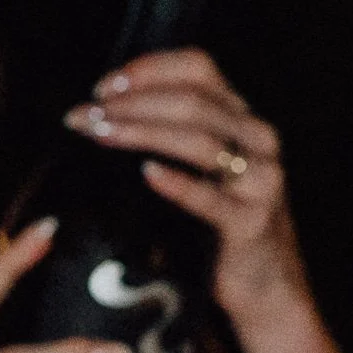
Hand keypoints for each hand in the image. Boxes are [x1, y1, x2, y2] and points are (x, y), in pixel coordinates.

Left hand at [66, 50, 306, 327]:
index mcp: (240, 117)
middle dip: (133, 105)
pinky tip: (147, 174)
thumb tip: (101, 117)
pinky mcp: (254, 222)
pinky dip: (178, 184)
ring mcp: (260, 179)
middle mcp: (257, 138)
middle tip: (86, 116)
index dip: (150, 69)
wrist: (266, 284)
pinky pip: (212, 199)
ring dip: (143, 134)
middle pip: (193, 102)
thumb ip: (171, 137)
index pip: (198, 68)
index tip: (103, 87)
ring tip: (102, 135)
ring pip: (200, 142)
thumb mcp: (201, 170)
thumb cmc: (219, 223)